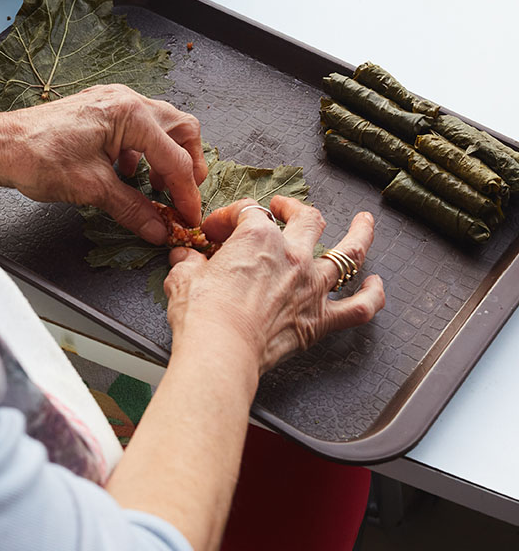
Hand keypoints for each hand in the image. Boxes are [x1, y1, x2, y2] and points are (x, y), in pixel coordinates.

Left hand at [0, 84, 205, 244]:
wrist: (1, 146)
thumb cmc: (37, 156)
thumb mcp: (92, 189)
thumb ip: (132, 208)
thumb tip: (157, 227)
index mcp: (130, 115)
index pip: (175, 159)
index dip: (186, 194)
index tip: (188, 216)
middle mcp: (126, 101)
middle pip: (181, 130)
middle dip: (187, 165)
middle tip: (182, 196)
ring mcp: (114, 102)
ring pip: (162, 127)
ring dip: (166, 158)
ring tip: (155, 187)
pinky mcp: (101, 111)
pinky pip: (138, 128)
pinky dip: (143, 152)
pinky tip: (128, 173)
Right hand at [163, 196, 384, 376]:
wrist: (220, 351)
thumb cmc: (202, 315)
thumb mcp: (183, 278)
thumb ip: (188, 263)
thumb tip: (184, 258)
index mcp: (258, 238)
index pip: (247, 213)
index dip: (228, 217)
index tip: (214, 231)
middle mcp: (292, 255)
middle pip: (305, 219)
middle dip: (293, 208)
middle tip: (284, 208)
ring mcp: (312, 286)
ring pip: (349, 252)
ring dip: (360, 235)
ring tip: (364, 223)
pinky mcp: (320, 320)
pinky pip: (359, 307)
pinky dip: (372, 295)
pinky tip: (377, 286)